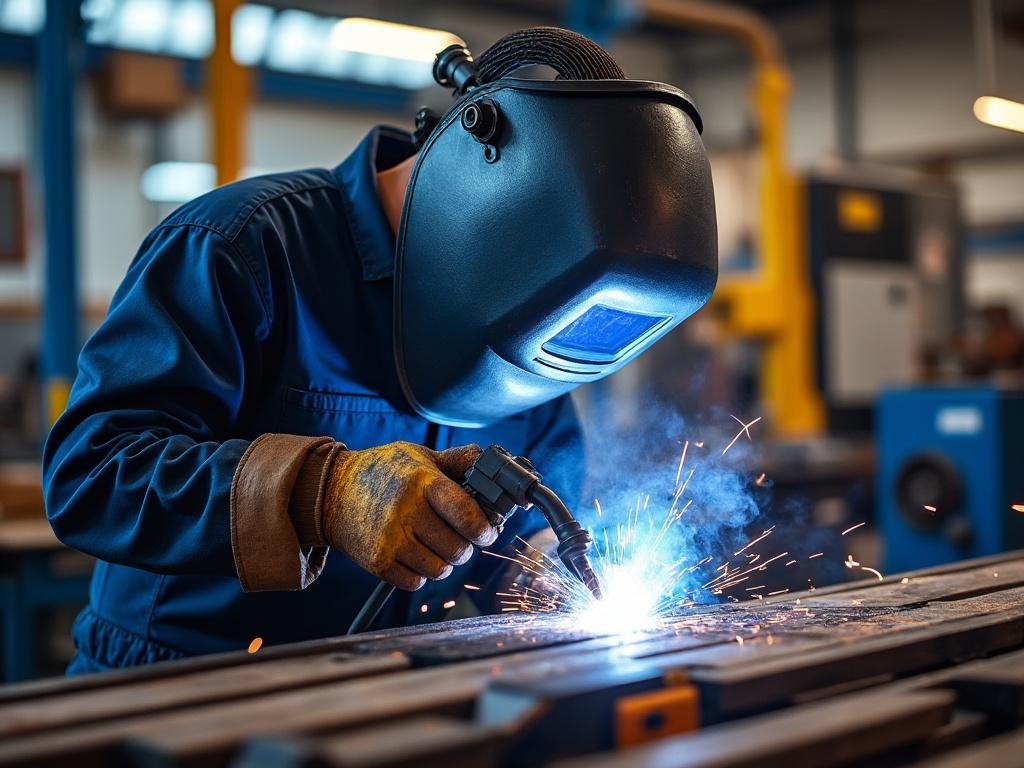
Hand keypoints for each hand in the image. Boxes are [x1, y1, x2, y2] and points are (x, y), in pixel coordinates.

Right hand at [321, 442, 496, 589]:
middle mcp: (405, 511)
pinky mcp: (377, 562)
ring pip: (439, 570)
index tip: (487, 530)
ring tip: (436, 544)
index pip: (466, 514)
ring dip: (444, 561)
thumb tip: (487, 460)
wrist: (331, 491)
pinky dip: (421, 573)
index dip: (484, 528)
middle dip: (466, 546)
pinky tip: (415, 553)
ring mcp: (390, 540)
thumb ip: (455, 460)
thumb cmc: (382, 471)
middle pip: (457, 549)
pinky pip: (415, 582)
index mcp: (421, 482)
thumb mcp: (418, 455)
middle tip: (460, 537)